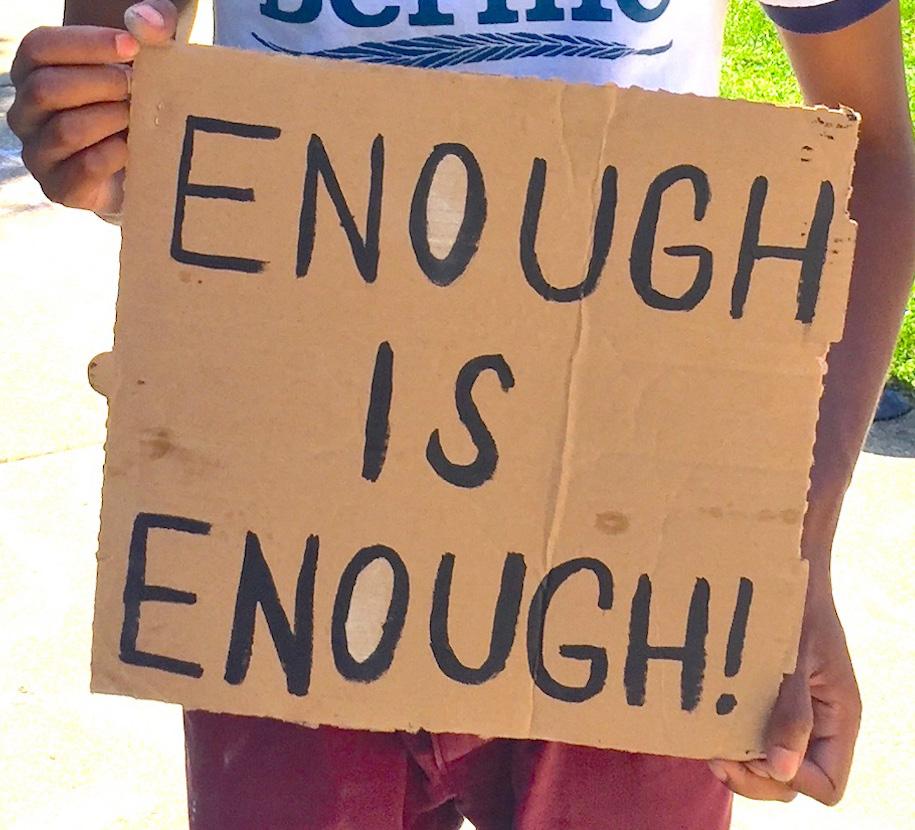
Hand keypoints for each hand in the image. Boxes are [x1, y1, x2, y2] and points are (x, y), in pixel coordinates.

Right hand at [7, 0, 178, 215]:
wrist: (140, 169)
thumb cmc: (137, 103)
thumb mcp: (149, 59)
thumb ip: (154, 27)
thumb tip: (146, 22)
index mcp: (33, 73)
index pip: (39, 47)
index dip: (85, 43)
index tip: (132, 45)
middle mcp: (26, 113)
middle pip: (48, 88)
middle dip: (102, 84)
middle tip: (138, 87)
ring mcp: (39, 153)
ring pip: (66, 130)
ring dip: (111, 120)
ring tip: (138, 117)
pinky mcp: (60, 188)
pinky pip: (83, 168)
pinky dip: (114, 155)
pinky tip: (133, 147)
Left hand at [708, 586, 861, 804]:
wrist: (785, 568)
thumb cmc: (796, 607)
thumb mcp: (796, 659)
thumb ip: (792, 713)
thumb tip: (781, 770)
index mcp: (838, 719)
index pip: (826, 784)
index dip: (791, 780)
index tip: (753, 754)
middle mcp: (818, 724)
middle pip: (793, 781)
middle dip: (755, 776)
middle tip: (716, 756)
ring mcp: (793, 714)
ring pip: (771, 762)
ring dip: (740, 759)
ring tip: (709, 743)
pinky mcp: (768, 700)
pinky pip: (755, 733)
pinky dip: (733, 736)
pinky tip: (708, 723)